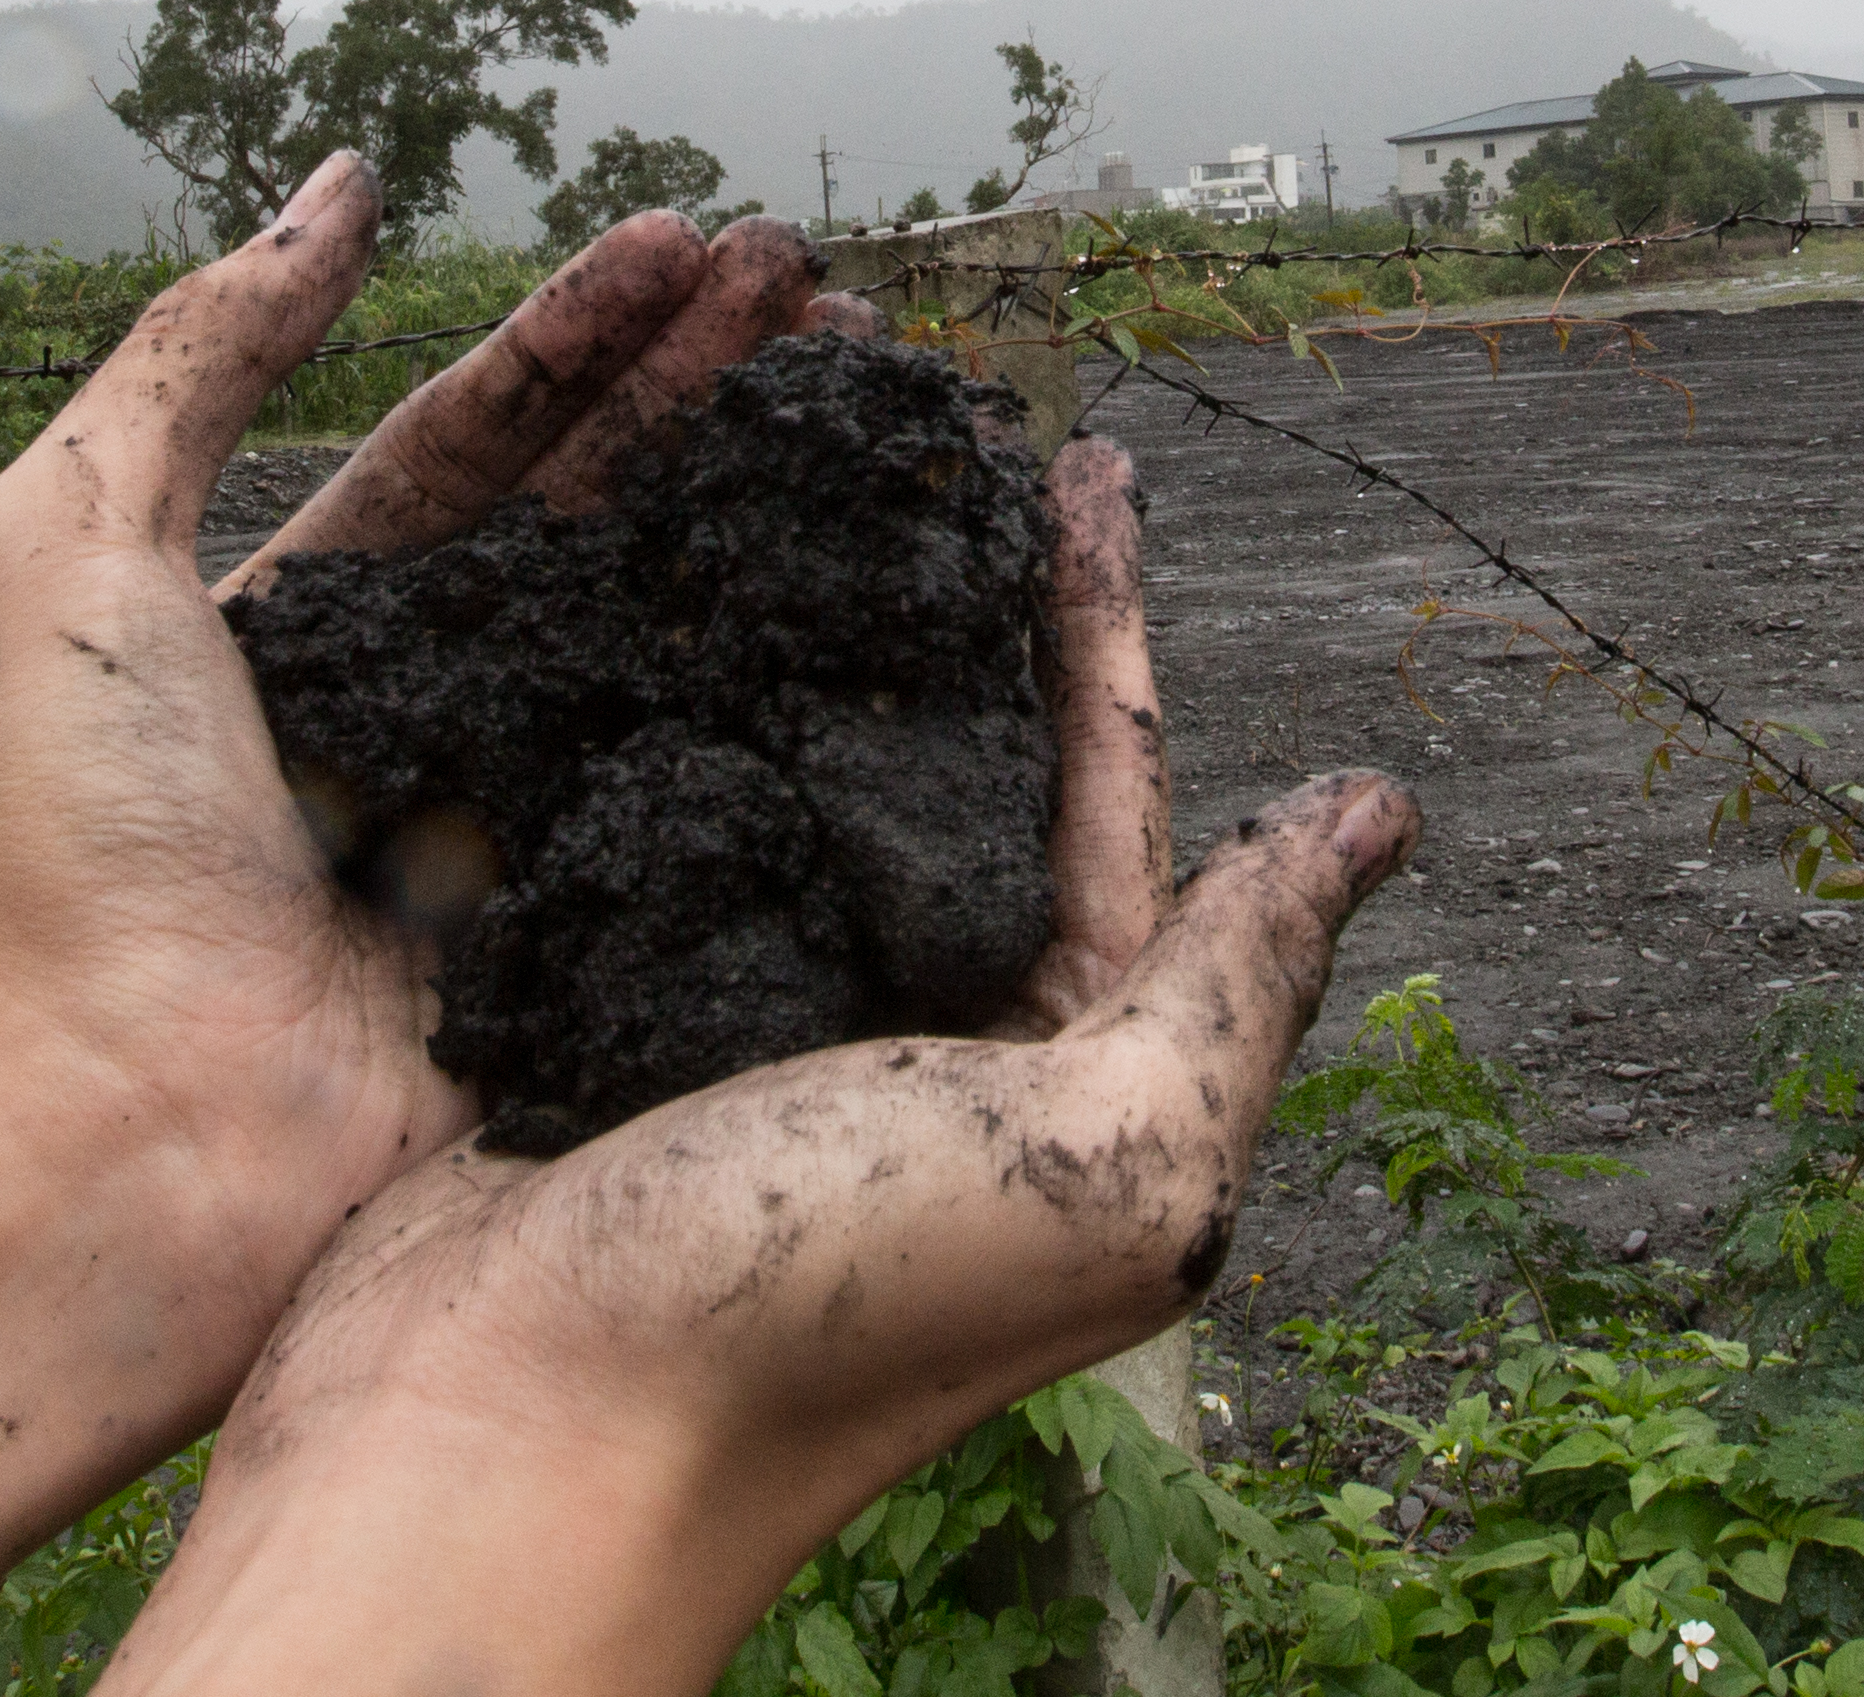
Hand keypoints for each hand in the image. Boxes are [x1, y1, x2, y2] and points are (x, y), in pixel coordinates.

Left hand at [0, 170, 865, 1369]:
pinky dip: (799, 680)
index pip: (467, 433)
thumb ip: (190, 351)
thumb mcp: (64, 543)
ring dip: (774, 498)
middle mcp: (422, 710)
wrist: (115, 1132)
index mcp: (302, 623)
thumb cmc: (71, 841)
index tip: (691, 234)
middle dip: (709, 381)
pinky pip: (710, 786)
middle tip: (827, 283)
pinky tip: (890, 581)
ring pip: (673, 626)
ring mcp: (516, 822)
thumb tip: (334, 183)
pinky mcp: (594, 931)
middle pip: (597, 507)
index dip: (580, 328)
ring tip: (879, 387)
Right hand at [91, 442, 1421, 1696]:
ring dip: (793, 613)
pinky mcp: (583, 1001)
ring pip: (790, 768)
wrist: (487, 1449)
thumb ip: (1239, 984)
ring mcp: (735, 1016)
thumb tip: (1377, 813)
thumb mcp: (1101, 1161)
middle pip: (951, 762)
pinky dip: (639, 688)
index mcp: (1061, 1080)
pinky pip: (637, 808)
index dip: (1103, 622)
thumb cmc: (812, 1319)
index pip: (1112, 795)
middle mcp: (909, 1042)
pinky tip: (628, 577)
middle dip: (950, 590)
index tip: (1093, 460)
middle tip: (927, 414)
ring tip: (782, 453)